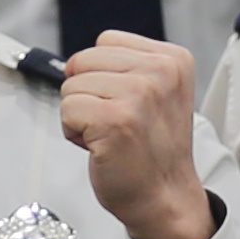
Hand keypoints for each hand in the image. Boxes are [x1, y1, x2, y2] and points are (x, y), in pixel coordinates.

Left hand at [54, 31, 216, 238]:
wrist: (164, 196)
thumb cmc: (153, 149)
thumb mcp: (159, 92)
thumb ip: (128, 66)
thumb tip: (76, 60)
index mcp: (173, 60)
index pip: (105, 41)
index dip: (103, 75)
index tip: (128, 103)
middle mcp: (160, 72)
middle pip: (83, 60)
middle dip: (88, 93)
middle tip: (117, 122)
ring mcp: (139, 95)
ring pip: (71, 86)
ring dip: (81, 114)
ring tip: (110, 134)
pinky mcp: (116, 120)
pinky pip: (67, 110)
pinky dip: (74, 132)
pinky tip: (101, 145)